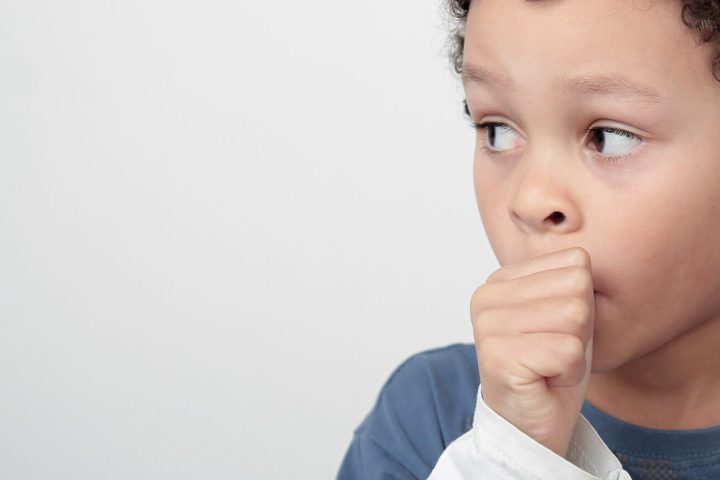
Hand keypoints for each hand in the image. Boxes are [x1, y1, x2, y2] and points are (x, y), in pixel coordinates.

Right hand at [470, 246, 595, 457]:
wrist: (531, 426)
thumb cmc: (550, 368)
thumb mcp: (565, 313)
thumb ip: (569, 280)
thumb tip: (581, 260)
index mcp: (500, 279)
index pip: (575, 262)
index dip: (581, 302)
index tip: (557, 330)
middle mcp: (485, 296)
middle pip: (576, 288)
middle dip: (580, 328)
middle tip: (554, 352)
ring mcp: (487, 326)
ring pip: (575, 316)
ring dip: (575, 352)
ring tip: (549, 365)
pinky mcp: (499, 357)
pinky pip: (569, 351)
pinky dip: (570, 373)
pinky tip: (545, 381)